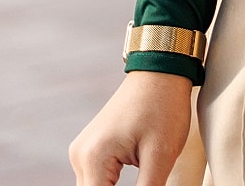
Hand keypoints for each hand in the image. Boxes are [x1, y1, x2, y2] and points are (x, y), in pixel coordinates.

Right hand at [69, 71, 193, 185]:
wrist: (161, 69)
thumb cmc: (164, 107)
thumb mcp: (160, 156)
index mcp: (93, 158)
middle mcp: (80, 155)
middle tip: (148, 183)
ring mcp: (84, 150)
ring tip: (146, 178)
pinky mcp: (93, 147)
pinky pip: (97, 179)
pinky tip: (138, 182)